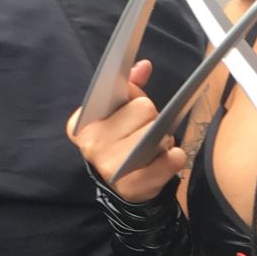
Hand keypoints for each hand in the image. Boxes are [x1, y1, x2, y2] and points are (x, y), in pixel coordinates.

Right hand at [66, 59, 184, 203]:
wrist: (124, 188)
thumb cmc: (122, 143)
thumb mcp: (121, 113)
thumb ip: (130, 86)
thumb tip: (144, 66)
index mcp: (81, 124)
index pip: (124, 93)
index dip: (133, 99)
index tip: (134, 107)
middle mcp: (91, 145)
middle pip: (145, 109)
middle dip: (152, 119)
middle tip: (145, 133)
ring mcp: (110, 168)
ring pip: (159, 133)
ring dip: (164, 139)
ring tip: (153, 148)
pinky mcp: (133, 186)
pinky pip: (171, 159)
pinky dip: (175, 157)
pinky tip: (165, 160)